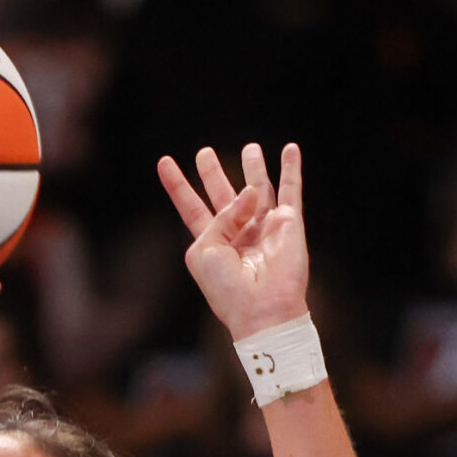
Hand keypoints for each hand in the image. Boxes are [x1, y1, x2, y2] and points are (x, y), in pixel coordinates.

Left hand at [158, 142, 309, 341]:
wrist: (261, 308)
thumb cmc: (227, 287)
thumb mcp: (207, 248)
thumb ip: (222, 215)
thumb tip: (250, 192)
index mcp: (210, 243)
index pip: (191, 207)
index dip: (177, 185)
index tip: (164, 162)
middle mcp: (237, 233)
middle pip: (222, 195)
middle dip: (212, 174)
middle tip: (204, 153)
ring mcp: (263, 227)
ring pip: (258, 188)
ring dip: (253, 167)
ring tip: (249, 148)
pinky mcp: (288, 224)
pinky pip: (291, 190)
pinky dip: (291, 169)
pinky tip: (290, 149)